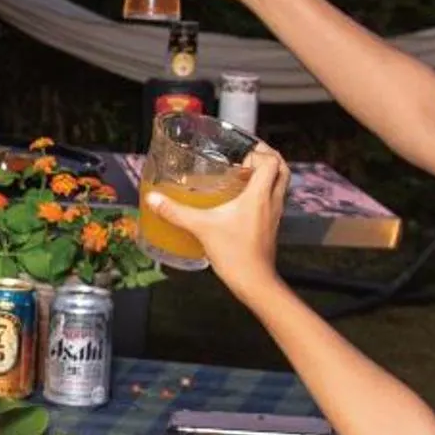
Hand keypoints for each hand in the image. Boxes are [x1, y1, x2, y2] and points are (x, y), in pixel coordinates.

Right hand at [146, 142, 288, 285]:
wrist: (254, 282)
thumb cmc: (233, 252)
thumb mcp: (201, 228)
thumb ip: (176, 212)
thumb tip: (152, 198)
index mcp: (260, 195)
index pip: (272, 162)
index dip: (259, 153)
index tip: (239, 156)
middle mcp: (272, 201)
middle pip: (282, 169)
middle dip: (268, 158)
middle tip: (246, 157)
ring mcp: (275, 214)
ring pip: (281, 184)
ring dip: (268, 174)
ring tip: (244, 174)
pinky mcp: (272, 226)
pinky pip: (274, 199)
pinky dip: (264, 191)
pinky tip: (243, 199)